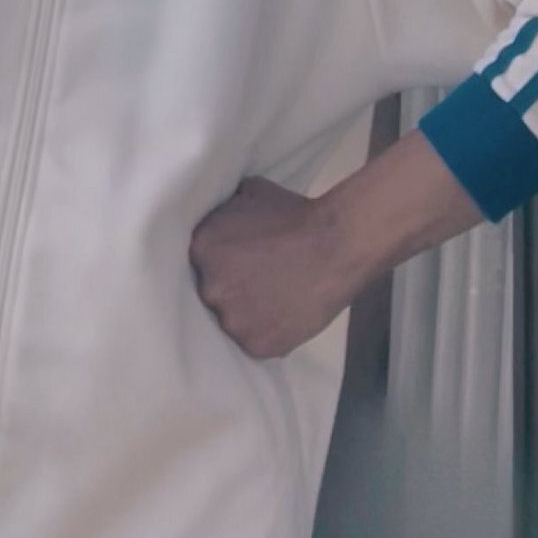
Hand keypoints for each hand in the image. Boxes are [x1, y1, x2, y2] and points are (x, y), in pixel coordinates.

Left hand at [189, 176, 367, 358]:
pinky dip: (269, 332)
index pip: (202, 261)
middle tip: (259, 281)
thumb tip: (223, 210)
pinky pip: (256, 342)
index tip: (241, 260)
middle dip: (233, 287)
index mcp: (201, 249)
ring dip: (249, 313)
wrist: (335, 245)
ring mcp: (233, 320)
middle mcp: (210, 288)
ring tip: (275, 300)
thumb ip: (227, 209)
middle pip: (214, 292)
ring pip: (234, 320)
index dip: (223, 262)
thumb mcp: (249, 192)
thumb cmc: (294, 212)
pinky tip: (285, 316)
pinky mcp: (256, 345)